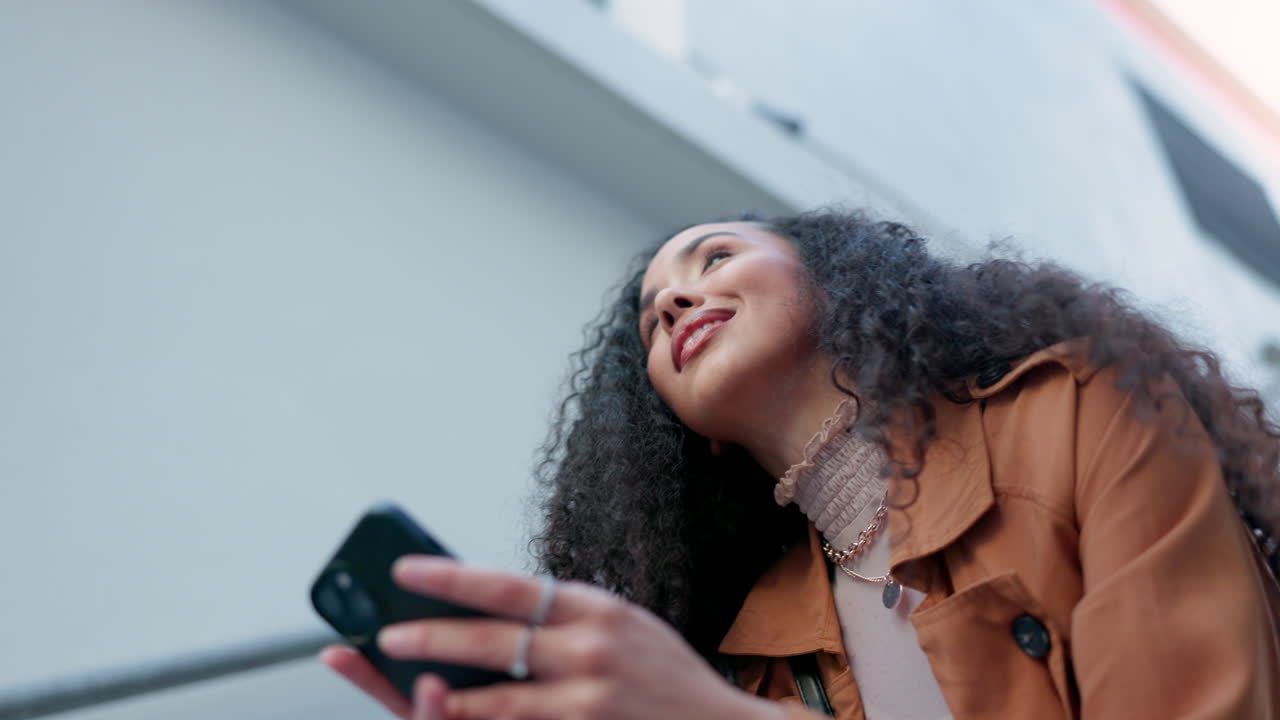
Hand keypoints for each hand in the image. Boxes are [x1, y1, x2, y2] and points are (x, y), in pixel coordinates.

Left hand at [320, 557, 783, 719]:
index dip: (451, 577)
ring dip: (446, 690)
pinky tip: (455, 710)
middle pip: (493, 637)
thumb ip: (567, 617)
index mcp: (595, 605)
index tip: (406, 570)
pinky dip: (481, 719)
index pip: (508, 584)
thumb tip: (495, 606)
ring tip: (410, 683)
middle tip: (388, 633)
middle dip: (432, 634)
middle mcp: (591, 644)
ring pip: (497, 693)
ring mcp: (590, 694)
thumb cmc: (664, 677)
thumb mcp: (623, 626)